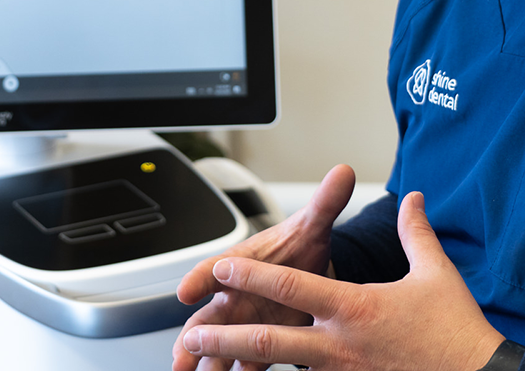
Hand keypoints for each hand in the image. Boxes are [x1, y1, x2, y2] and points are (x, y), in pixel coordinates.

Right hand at [172, 164, 356, 370]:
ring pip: (219, 344)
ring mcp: (245, 323)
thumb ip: (325, 203)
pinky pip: (244, 362)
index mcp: (242, 264)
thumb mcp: (313, 227)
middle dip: (193, 335)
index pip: (215, 268)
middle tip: (182, 352)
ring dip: (207, 360)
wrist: (313, 276)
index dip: (200, 278)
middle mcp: (236, 296)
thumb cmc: (301, 249)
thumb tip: (342, 172)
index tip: (186, 291)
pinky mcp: (260, 345)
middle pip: (207, 316)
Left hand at [178, 192, 504, 370]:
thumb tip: (413, 199)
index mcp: (355, 308)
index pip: (290, 285)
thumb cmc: (458, 332)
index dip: (251, 274)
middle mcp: (341, 345)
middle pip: (269, 339)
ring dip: (242, 363)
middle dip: (225, 336)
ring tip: (209, 364)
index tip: (221, 267)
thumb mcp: (436, 273)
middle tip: (193, 334)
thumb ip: (416, 233)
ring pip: (281, 367)